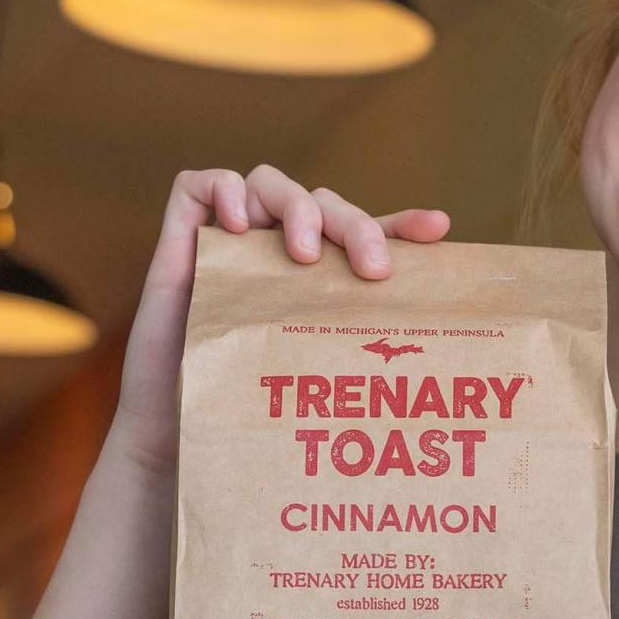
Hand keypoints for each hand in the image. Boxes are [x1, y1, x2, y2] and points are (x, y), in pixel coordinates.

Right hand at [107, 165, 451, 473]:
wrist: (181, 435)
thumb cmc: (249, 410)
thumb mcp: (318, 375)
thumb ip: (357, 356)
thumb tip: (422, 380)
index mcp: (312, 278)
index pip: (360, 233)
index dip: (401, 224)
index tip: (438, 229)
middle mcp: (272, 252)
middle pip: (322, 204)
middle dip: (354, 226)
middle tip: (373, 271)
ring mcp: (228, 242)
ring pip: (268, 183)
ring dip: (297, 208)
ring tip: (302, 255)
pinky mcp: (179, 238)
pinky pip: (199, 184)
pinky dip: (226, 192)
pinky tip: (243, 229)